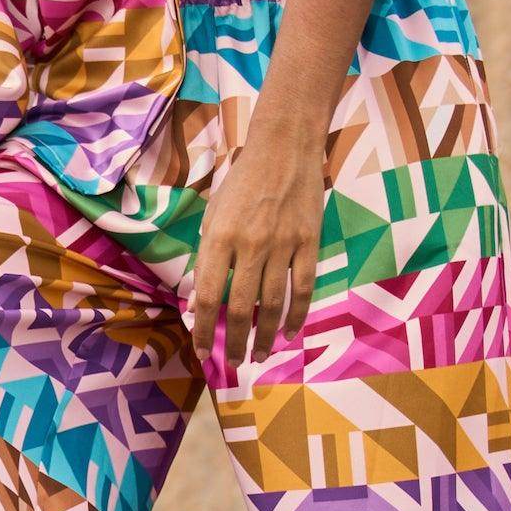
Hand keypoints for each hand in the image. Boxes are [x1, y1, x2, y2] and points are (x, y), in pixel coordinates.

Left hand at [188, 128, 325, 363]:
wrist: (285, 147)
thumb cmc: (243, 179)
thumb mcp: (214, 212)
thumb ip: (209, 253)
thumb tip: (202, 296)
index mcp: (219, 237)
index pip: (207, 295)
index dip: (203, 328)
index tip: (202, 350)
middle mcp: (250, 245)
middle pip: (240, 307)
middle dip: (234, 342)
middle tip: (233, 364)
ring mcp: (283, 245)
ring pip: (272, 304)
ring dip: (264, 335)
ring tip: (258, 356)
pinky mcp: (309, 242)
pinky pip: (303, 287)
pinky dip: (296, 315)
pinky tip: (289, 333)